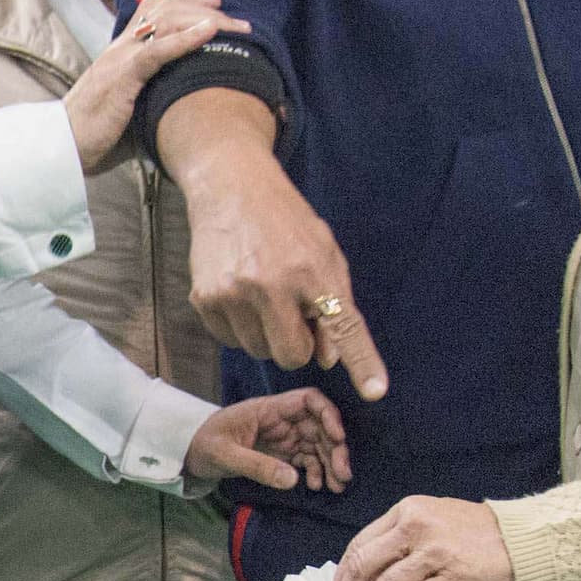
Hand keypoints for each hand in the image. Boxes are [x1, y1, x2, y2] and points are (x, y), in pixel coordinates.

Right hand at [65, 0, 253, 172]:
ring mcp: (121, 58)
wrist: (63, 147)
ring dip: (206, 20)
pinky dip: (186, 38)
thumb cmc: (96, 136)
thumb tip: (188, 112)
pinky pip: (157, 50)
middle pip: (166, 8)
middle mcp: (121, 47)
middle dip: (204, 7)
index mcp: (122, 52)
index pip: (155, 10)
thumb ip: (155, 101)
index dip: (186, 2)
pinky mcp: (122, 76)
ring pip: (167, 21)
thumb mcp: (131, 111)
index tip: (215, 6)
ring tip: (236, 27)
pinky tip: (209, 31)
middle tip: (238, 19)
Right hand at [163, 108, 387, 399]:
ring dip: (266, 335)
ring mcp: (233, 294)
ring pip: (259, 352)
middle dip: (296, 346)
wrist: (231, 189)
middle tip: (293, 315)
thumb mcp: (323, 253)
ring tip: (263, 296)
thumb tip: (329, 359)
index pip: (343, 326)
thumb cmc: (285, 222)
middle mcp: (271, 285)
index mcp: (311, 270)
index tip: (375, 391)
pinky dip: (240, 326)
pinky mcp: (205, 299)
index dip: (361, 362)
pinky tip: (240, 294)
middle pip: (292, 356)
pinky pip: (231, 340)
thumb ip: (333, 304)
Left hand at [185, 388, 347, 492]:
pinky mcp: (280, 453)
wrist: (188, 453)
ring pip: (317, 445)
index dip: (327, 414)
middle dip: (335, 448)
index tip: (337, 436)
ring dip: (330, 463)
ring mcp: (282, 437)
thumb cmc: (202, 444)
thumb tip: (293, 480)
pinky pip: (306, 459)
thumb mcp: (225, 455)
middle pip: (319, 426)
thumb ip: (257, 466)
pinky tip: (317, 486)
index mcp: (268, 409)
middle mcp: (281, 420)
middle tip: (343, 474)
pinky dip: (316, 471)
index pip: (308, 400)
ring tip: (337, 485)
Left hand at [333, 494, 513, 580]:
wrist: (529, 541)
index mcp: (408, 510)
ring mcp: (436, 552)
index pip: (360, 544)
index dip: (343, 577)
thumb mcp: (436, 521)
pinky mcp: (455, 579)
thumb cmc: (481, 536)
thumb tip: (364, 578)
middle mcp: (417, 525)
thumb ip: (401, 541)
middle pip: (364, 566)